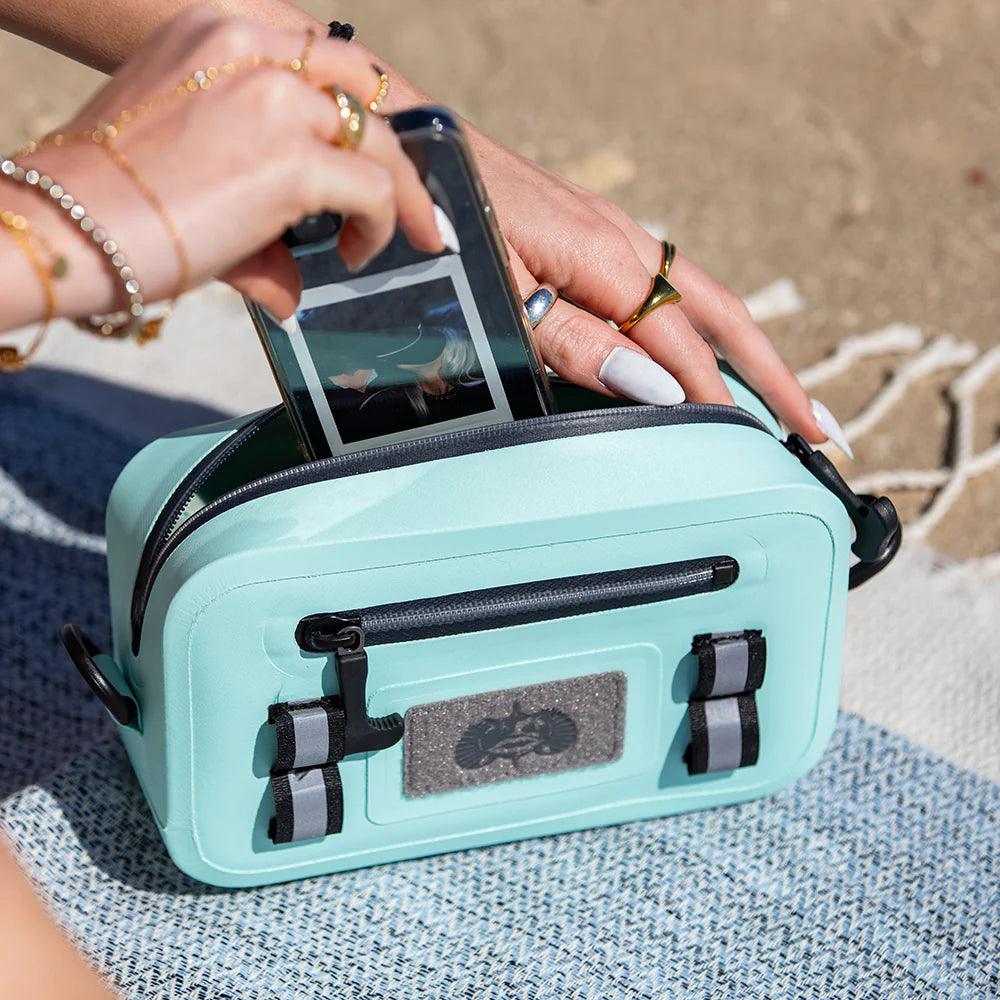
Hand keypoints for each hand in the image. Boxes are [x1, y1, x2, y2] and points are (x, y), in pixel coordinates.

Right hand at [3, 8, 442, 326]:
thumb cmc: (107, 202)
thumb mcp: (184, 162)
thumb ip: (253, 204)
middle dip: (391, 152)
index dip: (352, 112)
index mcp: (217, 32)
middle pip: (361, 91)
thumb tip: (291, 289)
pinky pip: (375, 192)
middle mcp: (252, 47)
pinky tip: (355, 255)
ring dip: (394, 198)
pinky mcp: (296, 160)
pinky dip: (380, 228)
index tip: (371, 154)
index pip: (316, 59)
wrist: (67, 227)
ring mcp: (278, 99)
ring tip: (376, 243)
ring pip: (380, 141)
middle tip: (412, 204)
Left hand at [467, 135, 823, 439]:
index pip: (683, 348)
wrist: (418, 151)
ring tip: (785, 397)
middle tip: (819, 427)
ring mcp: (613, 237)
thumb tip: (655, 388)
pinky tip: (708, 350)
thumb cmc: (451, 223)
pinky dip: (704, 328)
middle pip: (723, 318)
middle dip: (776, 374)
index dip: (719, 399)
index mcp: (608, 262)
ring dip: (750, 351)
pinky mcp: (595, 237)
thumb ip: (577, 343)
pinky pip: (670, 289)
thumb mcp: (506, 297)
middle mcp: (626, 244)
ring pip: (703, 301)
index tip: (755, 444)